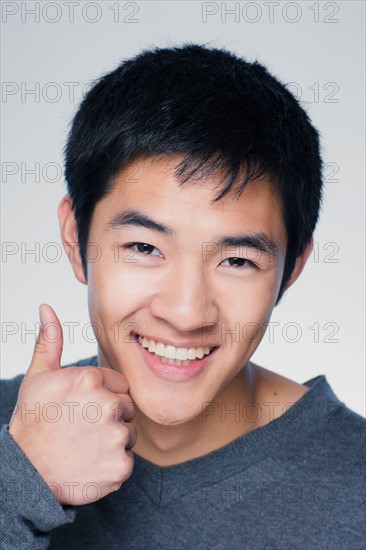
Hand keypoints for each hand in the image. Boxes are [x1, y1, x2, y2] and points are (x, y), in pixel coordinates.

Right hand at [8, 304, 137, 505]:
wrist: (25, 472)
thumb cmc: (32, 422)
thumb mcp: (38, 377)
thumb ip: (50, 342)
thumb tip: (47, 309)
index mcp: (90, 378)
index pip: (119, 384)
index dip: (102, 397)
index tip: (82, 410)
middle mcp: (107, 403)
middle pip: (127, 407)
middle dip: (111, 417)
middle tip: (83, 429)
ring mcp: (115, 435)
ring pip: (130, 434)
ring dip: (113, 441)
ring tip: (85, 447)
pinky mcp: (120, 465)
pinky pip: (128, 460)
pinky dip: (112, 465)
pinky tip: (90, 464)